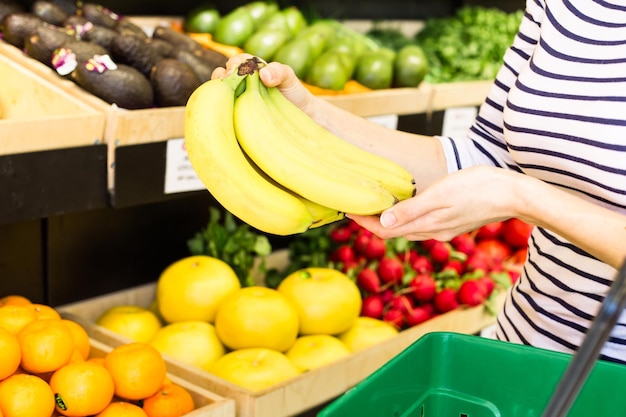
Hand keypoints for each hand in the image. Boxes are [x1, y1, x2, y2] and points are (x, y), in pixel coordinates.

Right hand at [211, 54, 314, 112]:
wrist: (304, 116)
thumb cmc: (294, 94)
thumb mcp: (289, 79)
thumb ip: (279, 72)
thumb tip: (263, 75)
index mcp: (249, 71)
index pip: (234, 64)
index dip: (233, 66)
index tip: (234, 72)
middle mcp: (239, 85)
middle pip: (220, 78)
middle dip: (220, 78)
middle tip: (226, 82)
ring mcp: (237, 103)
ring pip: (219, 98)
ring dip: (216, 97)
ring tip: (221, 101)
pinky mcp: (238, 121)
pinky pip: (224, 119)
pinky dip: (218, 118)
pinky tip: (220, 123)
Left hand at [348, 166, 523, 240]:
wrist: (515, 195)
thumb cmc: (479, 189)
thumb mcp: (441, 195)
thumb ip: (412, 211)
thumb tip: (383, 223)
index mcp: (428, 226)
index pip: (386, 232)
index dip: (365, 224)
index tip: (347, 213)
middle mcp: (434, 232)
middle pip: (395, 233)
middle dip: (374, 223)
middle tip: (356, 208)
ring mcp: (445, 229)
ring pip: (409, 229)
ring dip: (390, 221)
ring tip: (376, 206)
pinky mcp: (455, 222)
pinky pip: (423, 223)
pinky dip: (408, 217)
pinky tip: (408, 207)